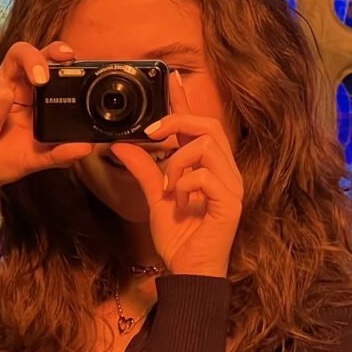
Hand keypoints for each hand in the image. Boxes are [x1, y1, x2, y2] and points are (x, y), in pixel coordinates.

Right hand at [0, 41, 92, 196]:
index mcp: (27, 92)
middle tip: (41, 81)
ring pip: (0, 92)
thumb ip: (60, 152)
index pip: (42, 61)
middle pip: (20, 51)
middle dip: (32, 61)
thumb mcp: (35, 158)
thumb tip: (86, 148)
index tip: (68, 55)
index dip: (54, 52)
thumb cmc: (1, 160)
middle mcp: (5, 83)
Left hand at [110, 76, 243, 277]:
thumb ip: (143, 169)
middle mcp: (226, 171)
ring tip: (169, 185)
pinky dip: (185, 183)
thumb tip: (120, 143)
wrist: (188, 272)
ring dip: (178, 160)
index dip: (184, 100)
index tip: (169, 78)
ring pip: (206, 144)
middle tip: (152, 136)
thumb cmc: (179, 237)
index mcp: (210, 166)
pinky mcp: (231, 203)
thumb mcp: (155, 197)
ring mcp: (232, 186)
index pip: (199, 124)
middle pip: (209, 124)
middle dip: (177, 122)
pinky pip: (206, 175)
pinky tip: (179, 200)